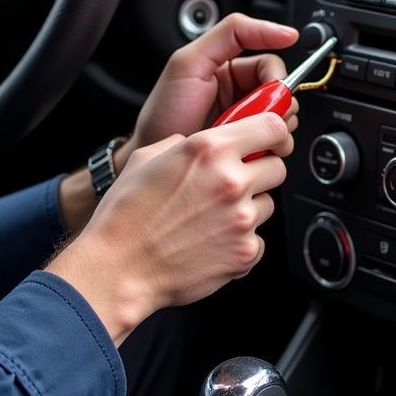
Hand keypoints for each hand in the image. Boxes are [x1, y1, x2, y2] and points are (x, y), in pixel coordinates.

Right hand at [47, 112, 291, 344]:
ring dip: (248, 208)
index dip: (275, 133)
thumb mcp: (147, 157)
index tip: (272, 140)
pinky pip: (258, 240)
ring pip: (267, 204)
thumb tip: (201, 142)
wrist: (118, 268)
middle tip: (233, 183)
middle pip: (277, 167)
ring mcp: (241, 219)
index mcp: (209, 149)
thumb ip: (184, 143)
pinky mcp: (244, 252)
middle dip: (259, 172)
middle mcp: (230, 180)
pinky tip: (212, 241)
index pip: (272, 126)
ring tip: (212, 217)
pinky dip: (241, 241)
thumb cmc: (125, 215)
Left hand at [112, 13, 299, 173]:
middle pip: (281, 91)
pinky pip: (274, 140)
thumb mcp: (190, 62)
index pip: (270, 62)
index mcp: (229, 67)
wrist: (157, 161)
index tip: (282, 86)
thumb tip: (279, 30)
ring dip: (274, 127)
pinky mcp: (249, 144)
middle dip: (277, 105)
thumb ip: (230, 33)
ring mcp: (246, 120)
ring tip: (247, 135)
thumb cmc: (164, 113)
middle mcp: (241, 91)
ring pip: (283, 117)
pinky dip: (270, 144)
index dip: (277, 76)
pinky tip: (250, 148)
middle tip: (256, 117)